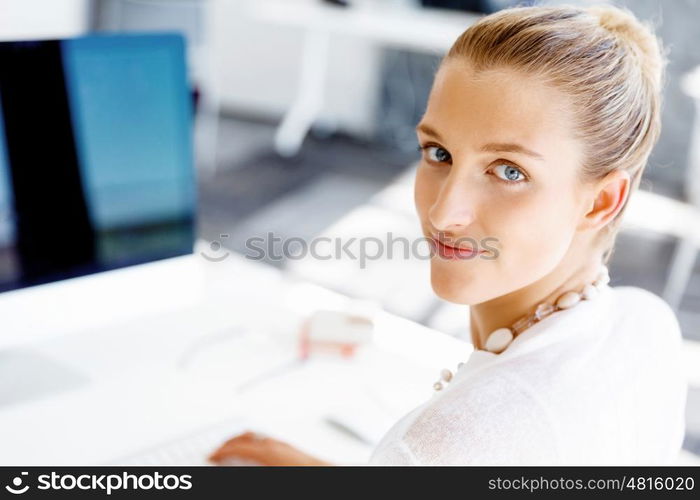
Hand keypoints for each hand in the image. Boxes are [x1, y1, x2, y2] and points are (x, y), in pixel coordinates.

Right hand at [208, 431, 329, 465]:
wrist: (325, 474)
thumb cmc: (300, 473)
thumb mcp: (266, 473)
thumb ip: (246, 469)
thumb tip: (230, 467)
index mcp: (265, 450)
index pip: (235, 447)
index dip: (220, 451)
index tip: (211, 455)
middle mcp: (274, 443)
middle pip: (245, 436)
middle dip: (229, 442)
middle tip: (218, 451)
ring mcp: (283, 444)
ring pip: (256, 436)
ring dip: (243, 441)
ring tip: (234, 450)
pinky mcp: (291, 448)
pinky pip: (267, 440)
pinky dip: (255, 444)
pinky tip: (256, 454)